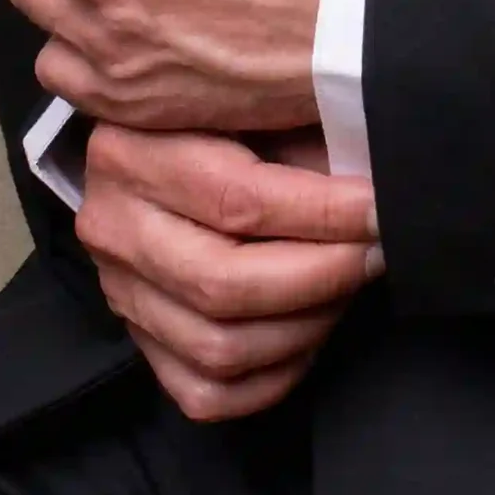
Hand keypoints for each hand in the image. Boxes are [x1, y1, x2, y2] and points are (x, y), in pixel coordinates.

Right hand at [74, 120, 379, 423]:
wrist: (164, 146)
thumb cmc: (231, 118)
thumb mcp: (259, 101)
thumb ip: (305, 131)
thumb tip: (382, 176)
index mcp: (134, 150)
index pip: (238, 200)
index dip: (325, 213)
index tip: (382, 210)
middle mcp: (112, 226)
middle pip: (224, 285)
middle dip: (323, 275)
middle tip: (375, 252)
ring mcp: (118, 291)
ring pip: (219, 348)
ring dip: (305, 326)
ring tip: (348, 285)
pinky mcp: (138, 339)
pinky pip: (206, 393)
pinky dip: (273, 374)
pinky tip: (311, 332)